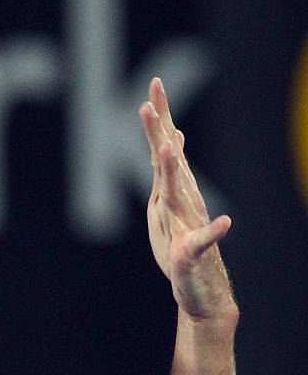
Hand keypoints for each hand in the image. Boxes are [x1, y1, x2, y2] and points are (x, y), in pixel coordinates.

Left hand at [139, 77, 234, 319]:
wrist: (201, 290)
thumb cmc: (181, 249)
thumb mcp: (165, 209)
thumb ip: (167, 175)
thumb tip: (170, 139)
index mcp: (171, 192)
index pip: (163, 150)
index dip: (158, 119)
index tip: (154, 84)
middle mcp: (182, 203)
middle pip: (167, 163)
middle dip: (158, 132)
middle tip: (148, 102)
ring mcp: (188, 226)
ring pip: (179, 196)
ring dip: (174, 172)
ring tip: (170, 149)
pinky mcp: (191, 254)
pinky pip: (202, 243)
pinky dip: (213, 233)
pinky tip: (226, 223)